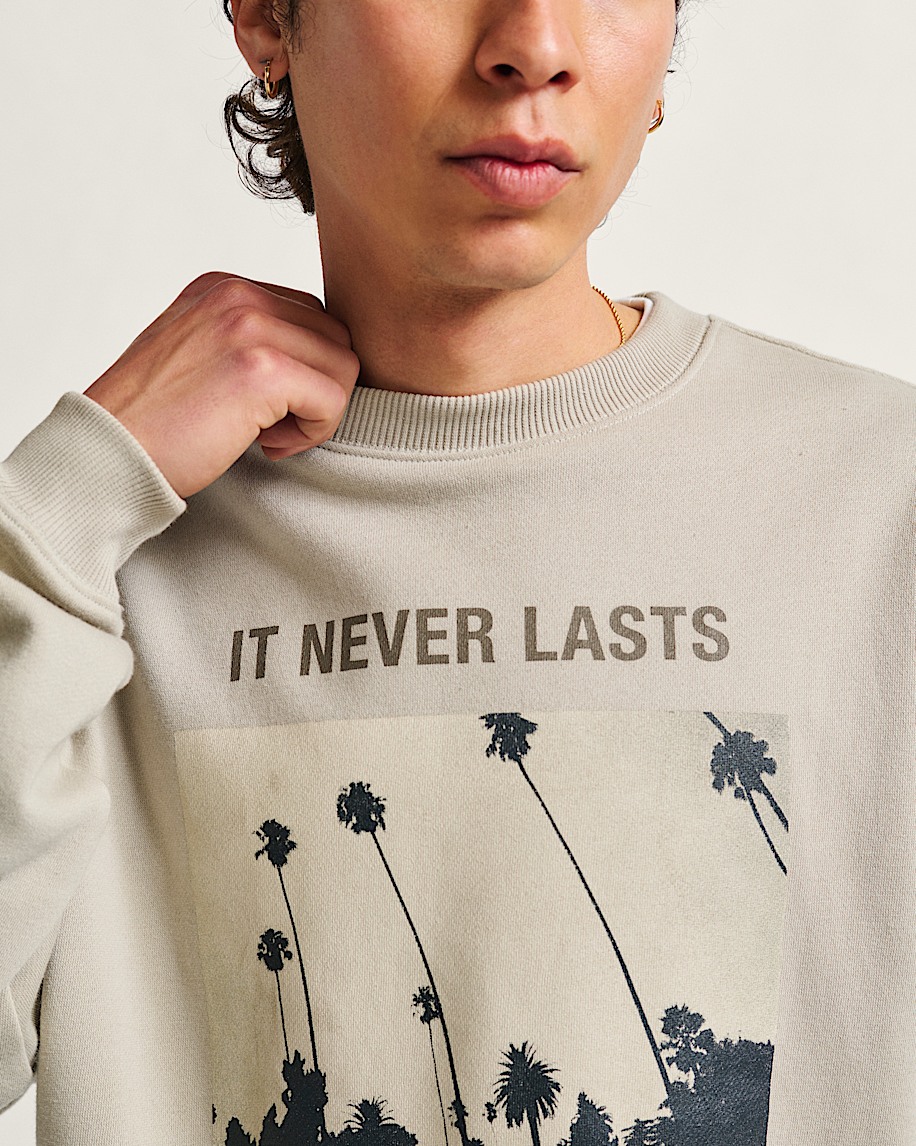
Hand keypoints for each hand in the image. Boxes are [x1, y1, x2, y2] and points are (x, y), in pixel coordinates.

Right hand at [83, 271, 360, 498]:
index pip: (311, 316)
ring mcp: (249, 327)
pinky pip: (333, 399)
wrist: (108, 454)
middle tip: (271, 427)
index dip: (303, 370)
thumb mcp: (199, 355)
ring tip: (268, 436)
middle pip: (335, 337)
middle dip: (317, 388)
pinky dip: (314, 432)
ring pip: (343, 367)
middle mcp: (237, 294)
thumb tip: (317, 358)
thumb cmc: (152, 422)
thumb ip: (247, 341)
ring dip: (318, 412)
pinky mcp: (262, 370)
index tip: (263, 408)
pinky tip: (269, 446)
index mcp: (223, 287)